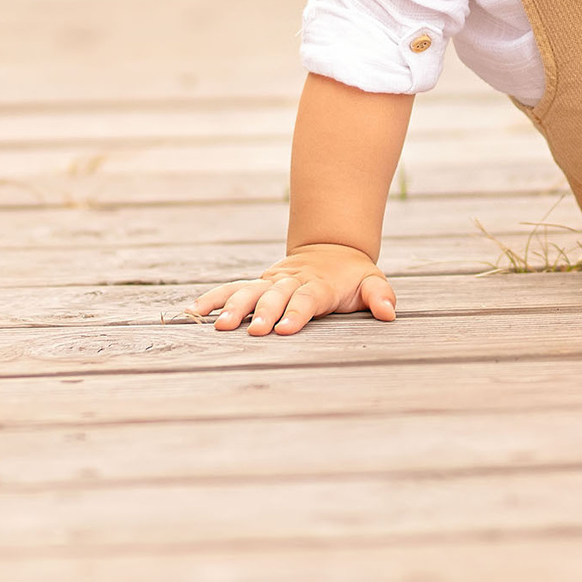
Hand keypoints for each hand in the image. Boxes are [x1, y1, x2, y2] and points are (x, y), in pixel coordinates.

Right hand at [187, 241, 396, 336]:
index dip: (296, 313)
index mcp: (318, 284)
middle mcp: (291, 282)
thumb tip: (388, 313)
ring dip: (234, 307)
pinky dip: (213, 298)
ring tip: (220, 326)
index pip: (306, 299)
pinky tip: (193, 311)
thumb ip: (380, 296)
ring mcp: (271, 281)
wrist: (331, 249)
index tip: (284, 330)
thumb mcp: (373, 281)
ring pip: (249, 292)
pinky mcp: (258, 284)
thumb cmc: (352, 275)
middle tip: (254, 332)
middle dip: (264, 314)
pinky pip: (231, 289)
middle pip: (275, 296)